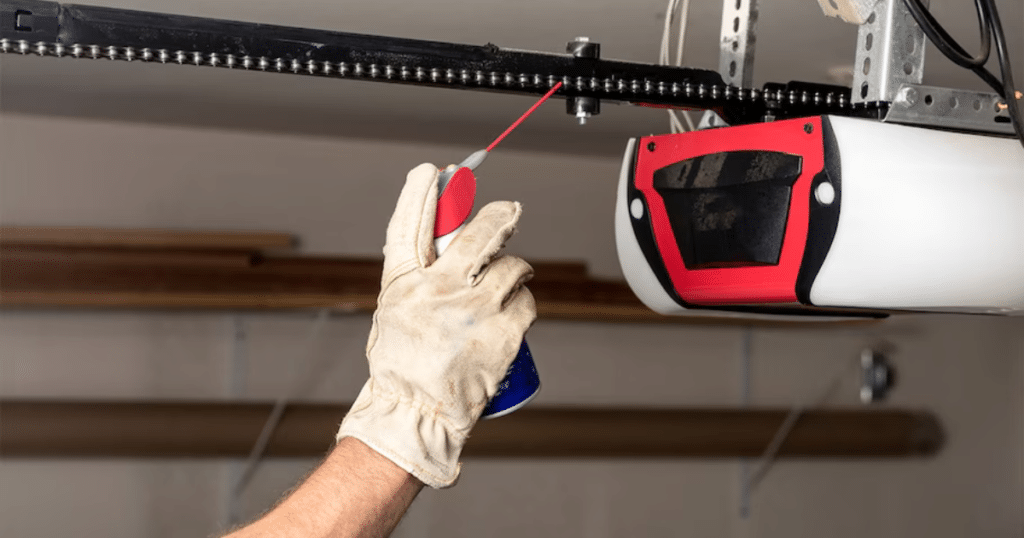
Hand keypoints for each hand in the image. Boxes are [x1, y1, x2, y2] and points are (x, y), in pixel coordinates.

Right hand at [336, 163, 535, 487]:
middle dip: (500, 217)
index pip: (411, 224)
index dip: (422, 193)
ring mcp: (475, 309)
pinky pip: (526, 301)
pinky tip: (511, 312)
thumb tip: (443, 246)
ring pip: (512, 267)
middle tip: (509, 211)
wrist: (417, 413)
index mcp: (405, 282)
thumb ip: (417, 277)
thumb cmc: (403, 365)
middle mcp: (440, 289)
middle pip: (479, 233)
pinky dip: (523, 303)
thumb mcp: (396, 310)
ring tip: (508, 282)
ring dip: (514, 269)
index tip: (432, 172)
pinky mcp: (504, 332)